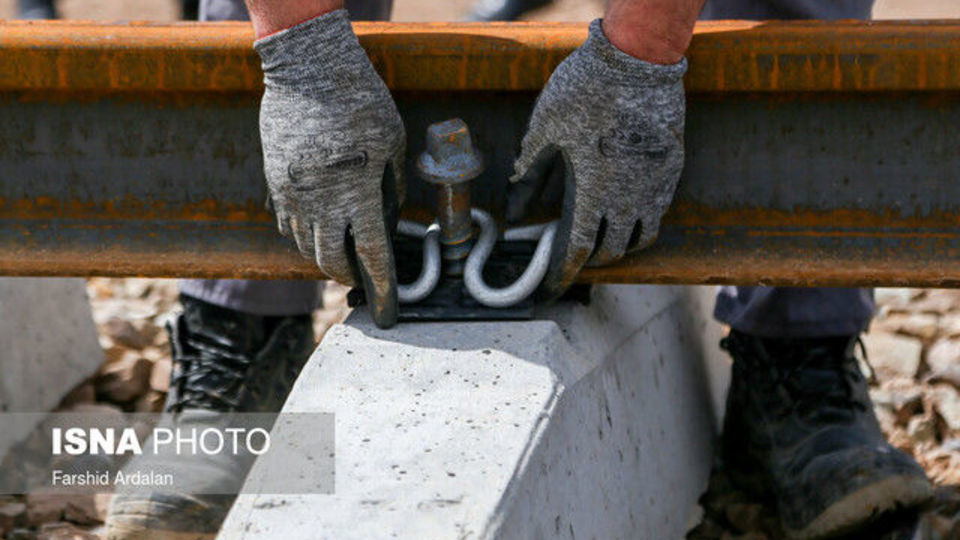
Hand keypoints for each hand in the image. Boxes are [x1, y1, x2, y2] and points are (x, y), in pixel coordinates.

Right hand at [255, 10, 404, 327]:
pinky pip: (287, 221)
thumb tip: (387, 219)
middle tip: (358, 277)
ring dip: (323, 255)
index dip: (380, 285)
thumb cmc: (360, 102)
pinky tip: (316, 229)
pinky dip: (303, 234)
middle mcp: (321, 200)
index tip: (388, 307)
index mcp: (357, 192)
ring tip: (339, 254)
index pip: (371, 253)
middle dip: (346, 275)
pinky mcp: (275, 179)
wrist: (307, 70)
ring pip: (305, 244)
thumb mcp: (391, 143)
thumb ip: (390, 186)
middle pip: (330, 259)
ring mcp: (293, 192)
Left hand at [508, 19, 686, 299]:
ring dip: (617, 246)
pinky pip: (658, 213)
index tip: (551, 286)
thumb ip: (529, 175)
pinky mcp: (671, 170)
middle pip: (610, 249)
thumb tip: (515, 212)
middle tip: (571, 255)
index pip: (578, 249)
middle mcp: (627, 197)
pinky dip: (640, 224)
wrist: (636, 61)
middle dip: (588, 260)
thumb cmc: (584, 92)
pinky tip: (625, 214)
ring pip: (639, 236)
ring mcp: (654, 185)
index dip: (562, 272)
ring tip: (599, 239)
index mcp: (591, 192)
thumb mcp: (544, 132)